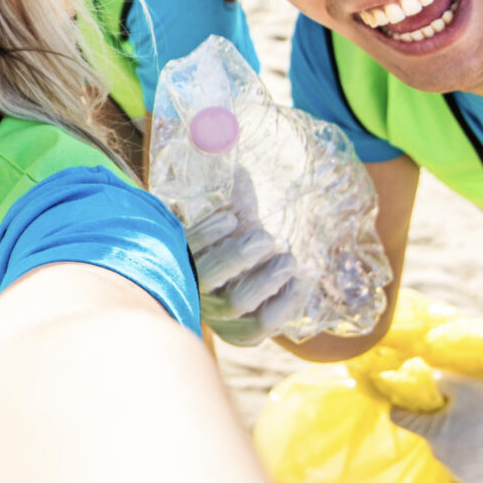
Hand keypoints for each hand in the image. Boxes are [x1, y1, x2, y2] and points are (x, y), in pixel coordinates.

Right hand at [169, 173, 305, 346]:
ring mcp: (218, 315)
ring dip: (265, 281)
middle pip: (206, 278)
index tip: (231, 218)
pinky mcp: (242, 333)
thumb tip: (232, 150)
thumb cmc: (237, 236)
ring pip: (235, 305)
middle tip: (267, 237)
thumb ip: (231, 190)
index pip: (184, 247)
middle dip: (237, 257)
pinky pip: (258, 329)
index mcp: (185, 255)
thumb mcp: (232, 211)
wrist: (254, 276)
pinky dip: (281, 308)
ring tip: (289, 260)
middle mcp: (196, 288)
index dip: (205, 235)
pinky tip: (298, 284)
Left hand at [390, 375, 482, 482]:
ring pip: (447, 451)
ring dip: (454, 440)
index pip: (403, 419)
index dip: (400, 408)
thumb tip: (422, 375)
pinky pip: (462, 464)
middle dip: (439, 423)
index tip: (396, 404)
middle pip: (430, 435)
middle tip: (460, 411)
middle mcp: (439, 456)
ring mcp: (456, 471)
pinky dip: (467, 455)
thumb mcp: (463, 384)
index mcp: (432, 432)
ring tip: (476, 428)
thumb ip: (436, 379)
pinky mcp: (472, 481)